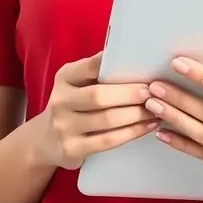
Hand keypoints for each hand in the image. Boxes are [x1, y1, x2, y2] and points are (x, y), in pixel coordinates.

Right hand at [37, 51, 156, 169]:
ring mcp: (64, 127)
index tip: (139, 66)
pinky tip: (148, 126)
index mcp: (64, 78)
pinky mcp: (72, 149)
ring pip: (107, 120)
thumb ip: (95, 71)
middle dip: (129, 94)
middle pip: (99, 96)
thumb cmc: (72, 105)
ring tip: (156, 109)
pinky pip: (108, 141)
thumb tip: (129, 53)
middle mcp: (60, 101)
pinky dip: (132, 132)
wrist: (46, 141)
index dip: (112, 65)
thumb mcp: (75, 83)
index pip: (88, 67)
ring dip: (136, 114)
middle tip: (152, 91)